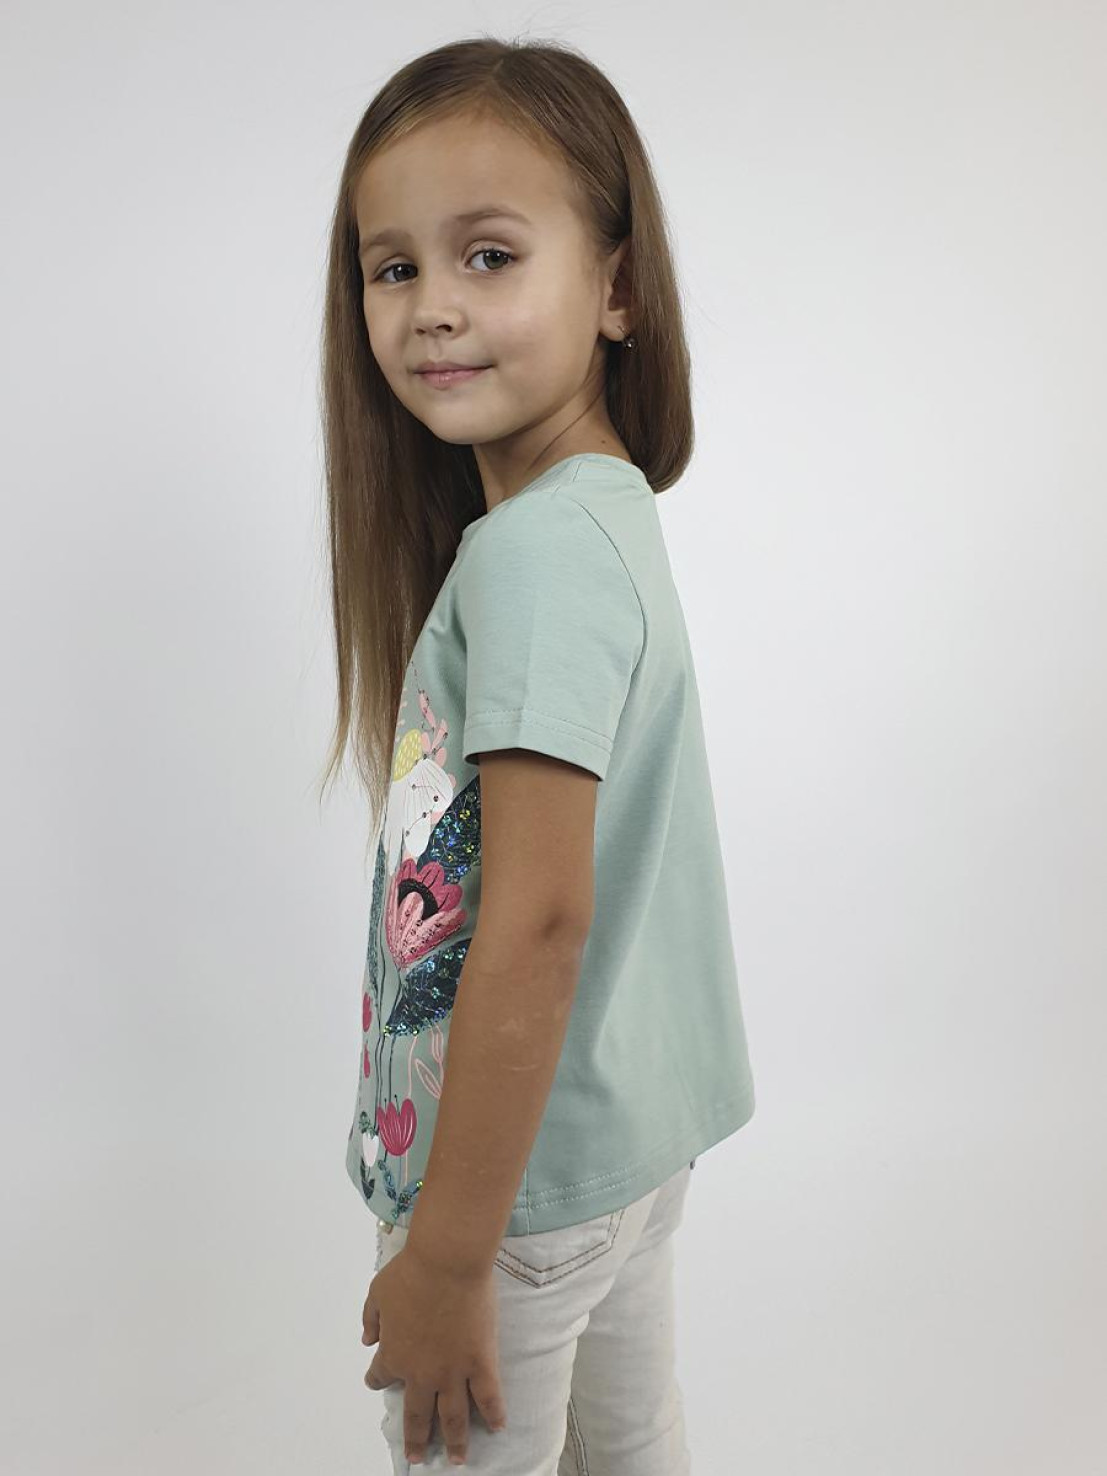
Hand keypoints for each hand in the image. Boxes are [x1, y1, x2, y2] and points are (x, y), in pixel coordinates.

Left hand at [362, 1240, 507, 1465]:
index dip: (377, 1379)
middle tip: (418, 1457)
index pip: (380, 1376)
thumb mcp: (378, 1292)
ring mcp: (453, 1372)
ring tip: (457, 1460)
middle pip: (417, 1414)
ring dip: (455, 1440)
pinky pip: (488, 1396)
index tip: (377, 1380)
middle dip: (416, 1438)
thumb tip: (366, 1338)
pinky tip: (497, 1427)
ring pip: (453, 1417)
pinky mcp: (480, 1362)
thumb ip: (371, 1318)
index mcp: (394, 1355)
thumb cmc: (411, 1272)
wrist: (446, 1263)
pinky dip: (493, 1414)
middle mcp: (421, 1373)